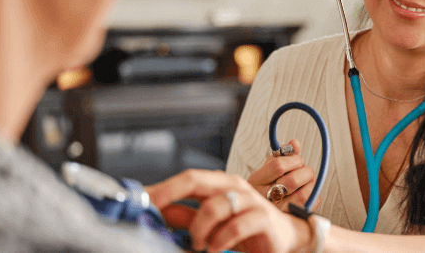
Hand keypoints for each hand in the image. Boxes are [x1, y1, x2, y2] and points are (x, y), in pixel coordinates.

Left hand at [146, 169, 311, 252]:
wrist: (283, 237)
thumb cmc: (245, 226)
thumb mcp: (211, 222)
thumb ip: (185, 216)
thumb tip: (156, 211)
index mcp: (220, 183)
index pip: (188, 178)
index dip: (163, 188)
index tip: (141, 199)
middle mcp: (234, 186)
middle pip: (198, 179)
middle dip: (171, 193)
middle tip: (155, 211)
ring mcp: (249, 199)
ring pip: (215, 205)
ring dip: (199, 229)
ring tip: (198, 243)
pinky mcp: (262, 218)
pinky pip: (235, 226)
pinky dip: (220, 240)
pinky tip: (216, 248)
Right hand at [247, 139, 318, 210]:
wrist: (258, 212)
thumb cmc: (265, 186)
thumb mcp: (267, 169)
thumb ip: (281, 155)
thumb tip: (295, 143)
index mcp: (256, 181)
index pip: (278, 166)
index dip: (294, 159)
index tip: (297, 160)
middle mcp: (265, 197)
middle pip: (293, 180)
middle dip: (305, 171)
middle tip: (304, 170)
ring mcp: (278, 211)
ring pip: (303, 194)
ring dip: (311, 183)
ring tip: (307, 181)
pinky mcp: (290, 219)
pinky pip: (309, 205)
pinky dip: (313, 195)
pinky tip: (307, 192)